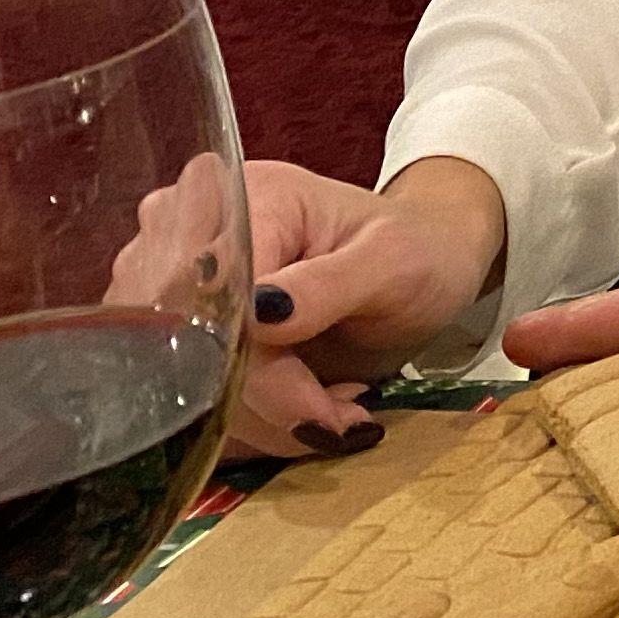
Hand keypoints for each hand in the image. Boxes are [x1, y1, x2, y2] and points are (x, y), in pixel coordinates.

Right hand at [224, 157, 508, 461]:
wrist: (429, 258)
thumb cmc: (418, 248)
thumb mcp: (394, 260)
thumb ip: (327, 285)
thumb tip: (257, 316)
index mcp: (251, 198)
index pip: (220, 304)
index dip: (261, 374)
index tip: (325, 413)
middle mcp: (201, 234)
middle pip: (194, 350)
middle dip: (270, 404)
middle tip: (341, 418)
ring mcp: (189, 284)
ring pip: (194, 386)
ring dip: (269, 419)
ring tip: (340, 408)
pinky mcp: (194, 329)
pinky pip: (204, 396)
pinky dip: (261, 418)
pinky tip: (314, 403)